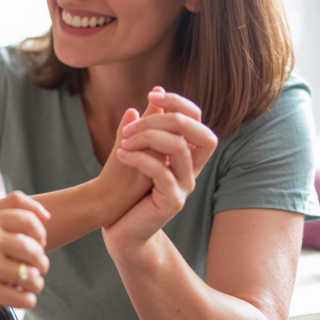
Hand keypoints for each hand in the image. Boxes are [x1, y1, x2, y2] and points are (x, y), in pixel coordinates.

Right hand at [0, 192, 49, 309]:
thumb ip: (4, 216)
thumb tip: (45, 215)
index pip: (30, 222)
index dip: (40, 236)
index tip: (37, 246)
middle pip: (35, 251)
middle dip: (41, 264)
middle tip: (36, 270)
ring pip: (32, 277)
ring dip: (35, 284)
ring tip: (27, 286)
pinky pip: (23, 298)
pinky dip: (26, 300)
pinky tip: (18, 297)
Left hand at [104, 90, 217, 253]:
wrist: (120, 226)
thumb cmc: (128, 188)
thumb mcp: (138, 149)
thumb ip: (148, 124)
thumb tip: (155, 92)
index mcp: (186, 155)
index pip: (198, 120)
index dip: (180, 103)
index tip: (153, 94)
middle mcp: (191, 170)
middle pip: (199, 132)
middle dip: (166, 118)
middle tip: (132, 125)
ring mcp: (184, 187)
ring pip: (179, 149)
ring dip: (148, 138)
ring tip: (123, 142)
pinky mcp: (171, 203)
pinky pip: (162, 174)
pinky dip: (141, 159)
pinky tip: (121, 155)